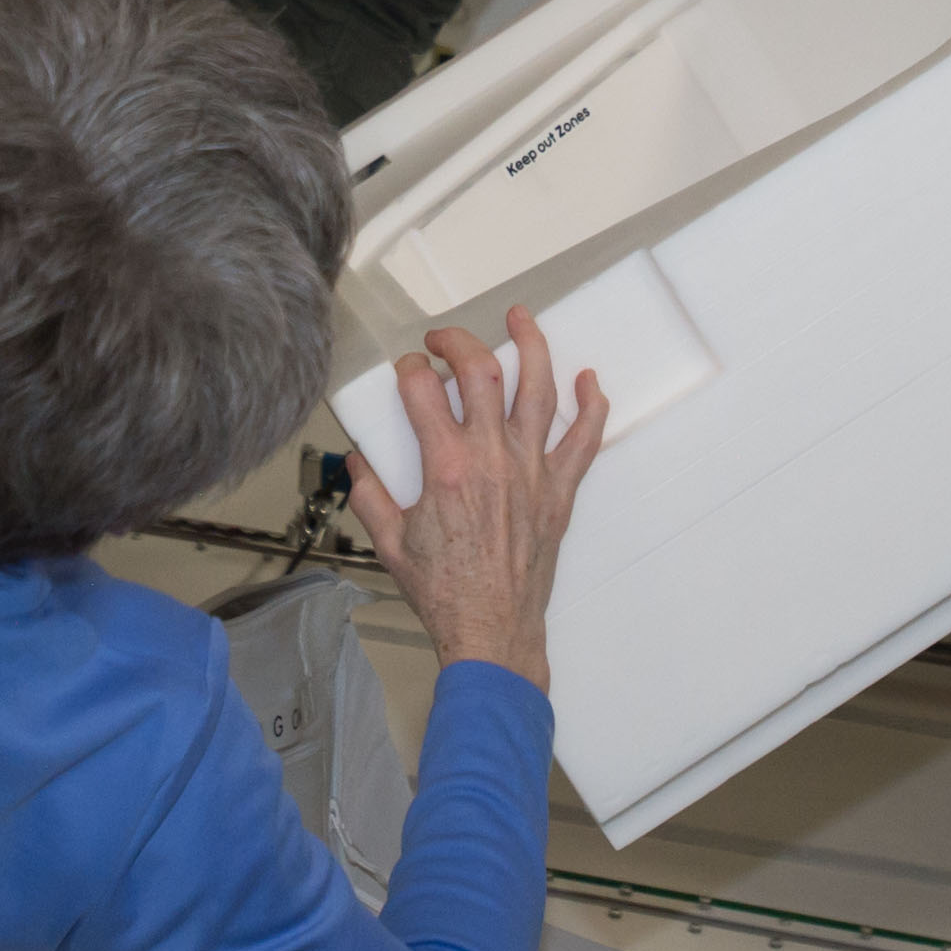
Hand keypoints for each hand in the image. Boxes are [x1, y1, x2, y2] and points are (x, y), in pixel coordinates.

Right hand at [346, 308, 607, 690]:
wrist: (492, 632)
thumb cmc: (445, 593)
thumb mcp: (390, 543)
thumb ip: (369, 493)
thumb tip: (359, 461)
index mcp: (446, 468)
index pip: (423, 390)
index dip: (409, 369)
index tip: (407, 372)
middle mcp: (492, 460)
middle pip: (481, 372)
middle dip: (458, 341)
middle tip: (443, 340)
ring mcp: (531, 472)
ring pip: (539, 390)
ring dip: (531, 345)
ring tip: (521, 318)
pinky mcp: (558, 491)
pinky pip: (585, 440)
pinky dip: (591, 406)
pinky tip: (589, 381)